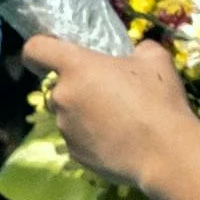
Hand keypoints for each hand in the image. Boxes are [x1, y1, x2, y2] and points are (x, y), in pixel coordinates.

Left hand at [37, 35, 199, 199]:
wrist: (164, 151)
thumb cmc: (158, 99)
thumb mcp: (157, 60)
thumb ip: (138, 49)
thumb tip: (135, 53)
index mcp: (77, 67)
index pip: (36, 49)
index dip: (41, 47)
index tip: (54, 54)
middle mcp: (62, 97)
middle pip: (59, 85)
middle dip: (81, 86)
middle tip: (113, 92)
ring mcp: (64, 127)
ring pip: (69, 112)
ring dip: (87, 111)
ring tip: (120, 119)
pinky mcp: (73, 152)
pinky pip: (78, 136)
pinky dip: (93, 135)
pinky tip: (119, 138)